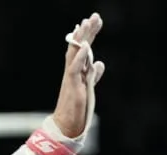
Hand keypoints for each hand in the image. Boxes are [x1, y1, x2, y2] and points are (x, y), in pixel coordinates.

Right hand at [53, 13, 105, 138]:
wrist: (67, 125)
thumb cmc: (76, 109)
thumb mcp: (88, 89)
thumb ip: (93, 75)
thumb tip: (100, 63)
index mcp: (77, 71)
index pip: (83, 49)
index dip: (89, 35)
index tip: (95, 21)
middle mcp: (72, 72)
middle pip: (78, 48)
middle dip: (86, 32)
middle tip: (93, 17)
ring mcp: (71, 78)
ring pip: (74, 54)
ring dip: (80, 39)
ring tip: (85, 24)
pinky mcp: (72, 86)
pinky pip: (75, 69)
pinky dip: (80, 57)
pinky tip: (85, 46)